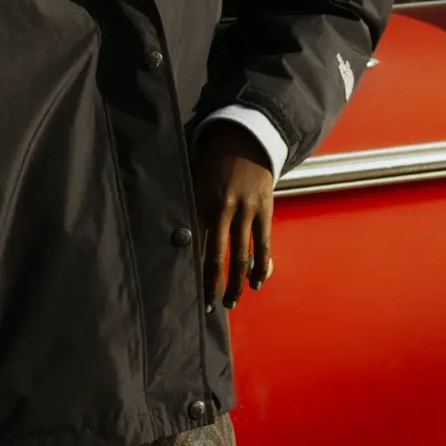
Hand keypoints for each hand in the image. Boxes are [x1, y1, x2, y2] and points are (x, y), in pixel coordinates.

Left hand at [190, 123, 274, 308]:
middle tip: (209, 307)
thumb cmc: (212, 161)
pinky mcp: (264, 209)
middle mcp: (222, 208)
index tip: (188, 292)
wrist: (244, 137)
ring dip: (236, 283)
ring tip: (231, 302)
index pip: (194, 245)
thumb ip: (189, 208)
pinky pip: (263, 244)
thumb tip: (180, 240)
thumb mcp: (193, 180)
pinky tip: (257, 282)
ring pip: (241, 255)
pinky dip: (261, 266)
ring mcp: (246, 210)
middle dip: (212, 285)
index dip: (192, 271)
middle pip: (216, 256)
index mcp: (200, 202)